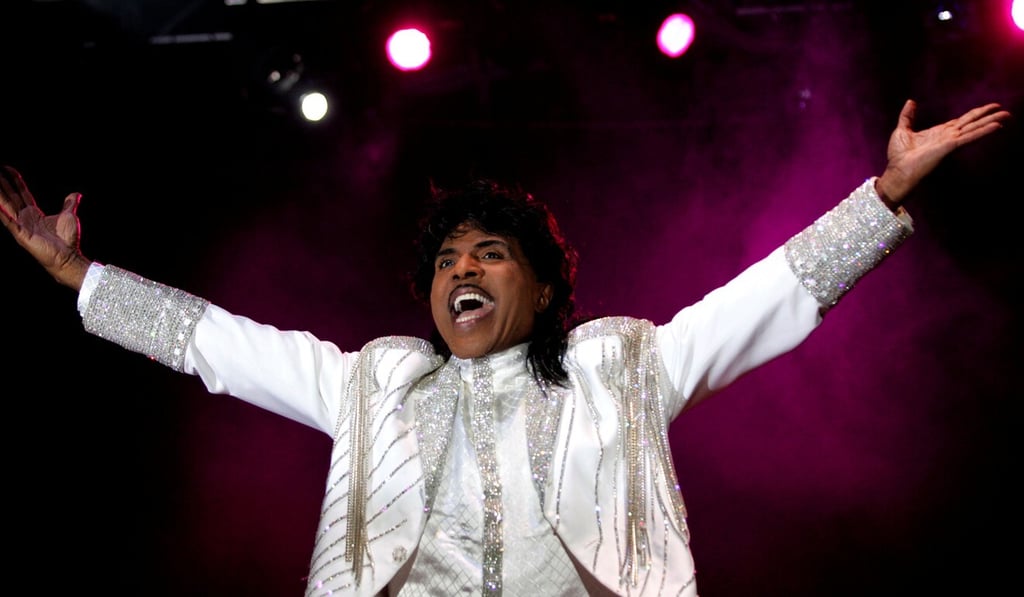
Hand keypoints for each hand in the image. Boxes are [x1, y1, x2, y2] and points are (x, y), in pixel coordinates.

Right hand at [0, 166, 90, 289]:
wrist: (68, 257)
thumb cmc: (67, 240)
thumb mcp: (69, 216)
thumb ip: (69, 204)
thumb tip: (75, 194)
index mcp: (33, 213)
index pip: (21, 193)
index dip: (14, 181)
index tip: (7, 168)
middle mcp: (25, 218)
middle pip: (10, 197)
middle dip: (2, 184)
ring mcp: (21, 226)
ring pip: (6, 207)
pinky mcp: (21, 235)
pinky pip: (10, 222)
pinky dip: (3, 213)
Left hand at [876, 99, 1010, 207]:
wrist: (897, 171)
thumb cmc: (898, 156)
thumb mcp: (902, 130)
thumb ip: (908, 116)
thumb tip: (911, 101)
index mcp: (940, 132)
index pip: (962, 121)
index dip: (976, 114)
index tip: (990, 108)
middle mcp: (948, 136)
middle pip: (972, 123)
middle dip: (988, 116)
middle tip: (1006, 110)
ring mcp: (950, 142)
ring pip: (974, 128)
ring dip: (991, 122)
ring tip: (1007, 115)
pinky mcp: (949, 147)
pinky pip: (969, 137)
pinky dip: (983, 131)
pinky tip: (996, 126)